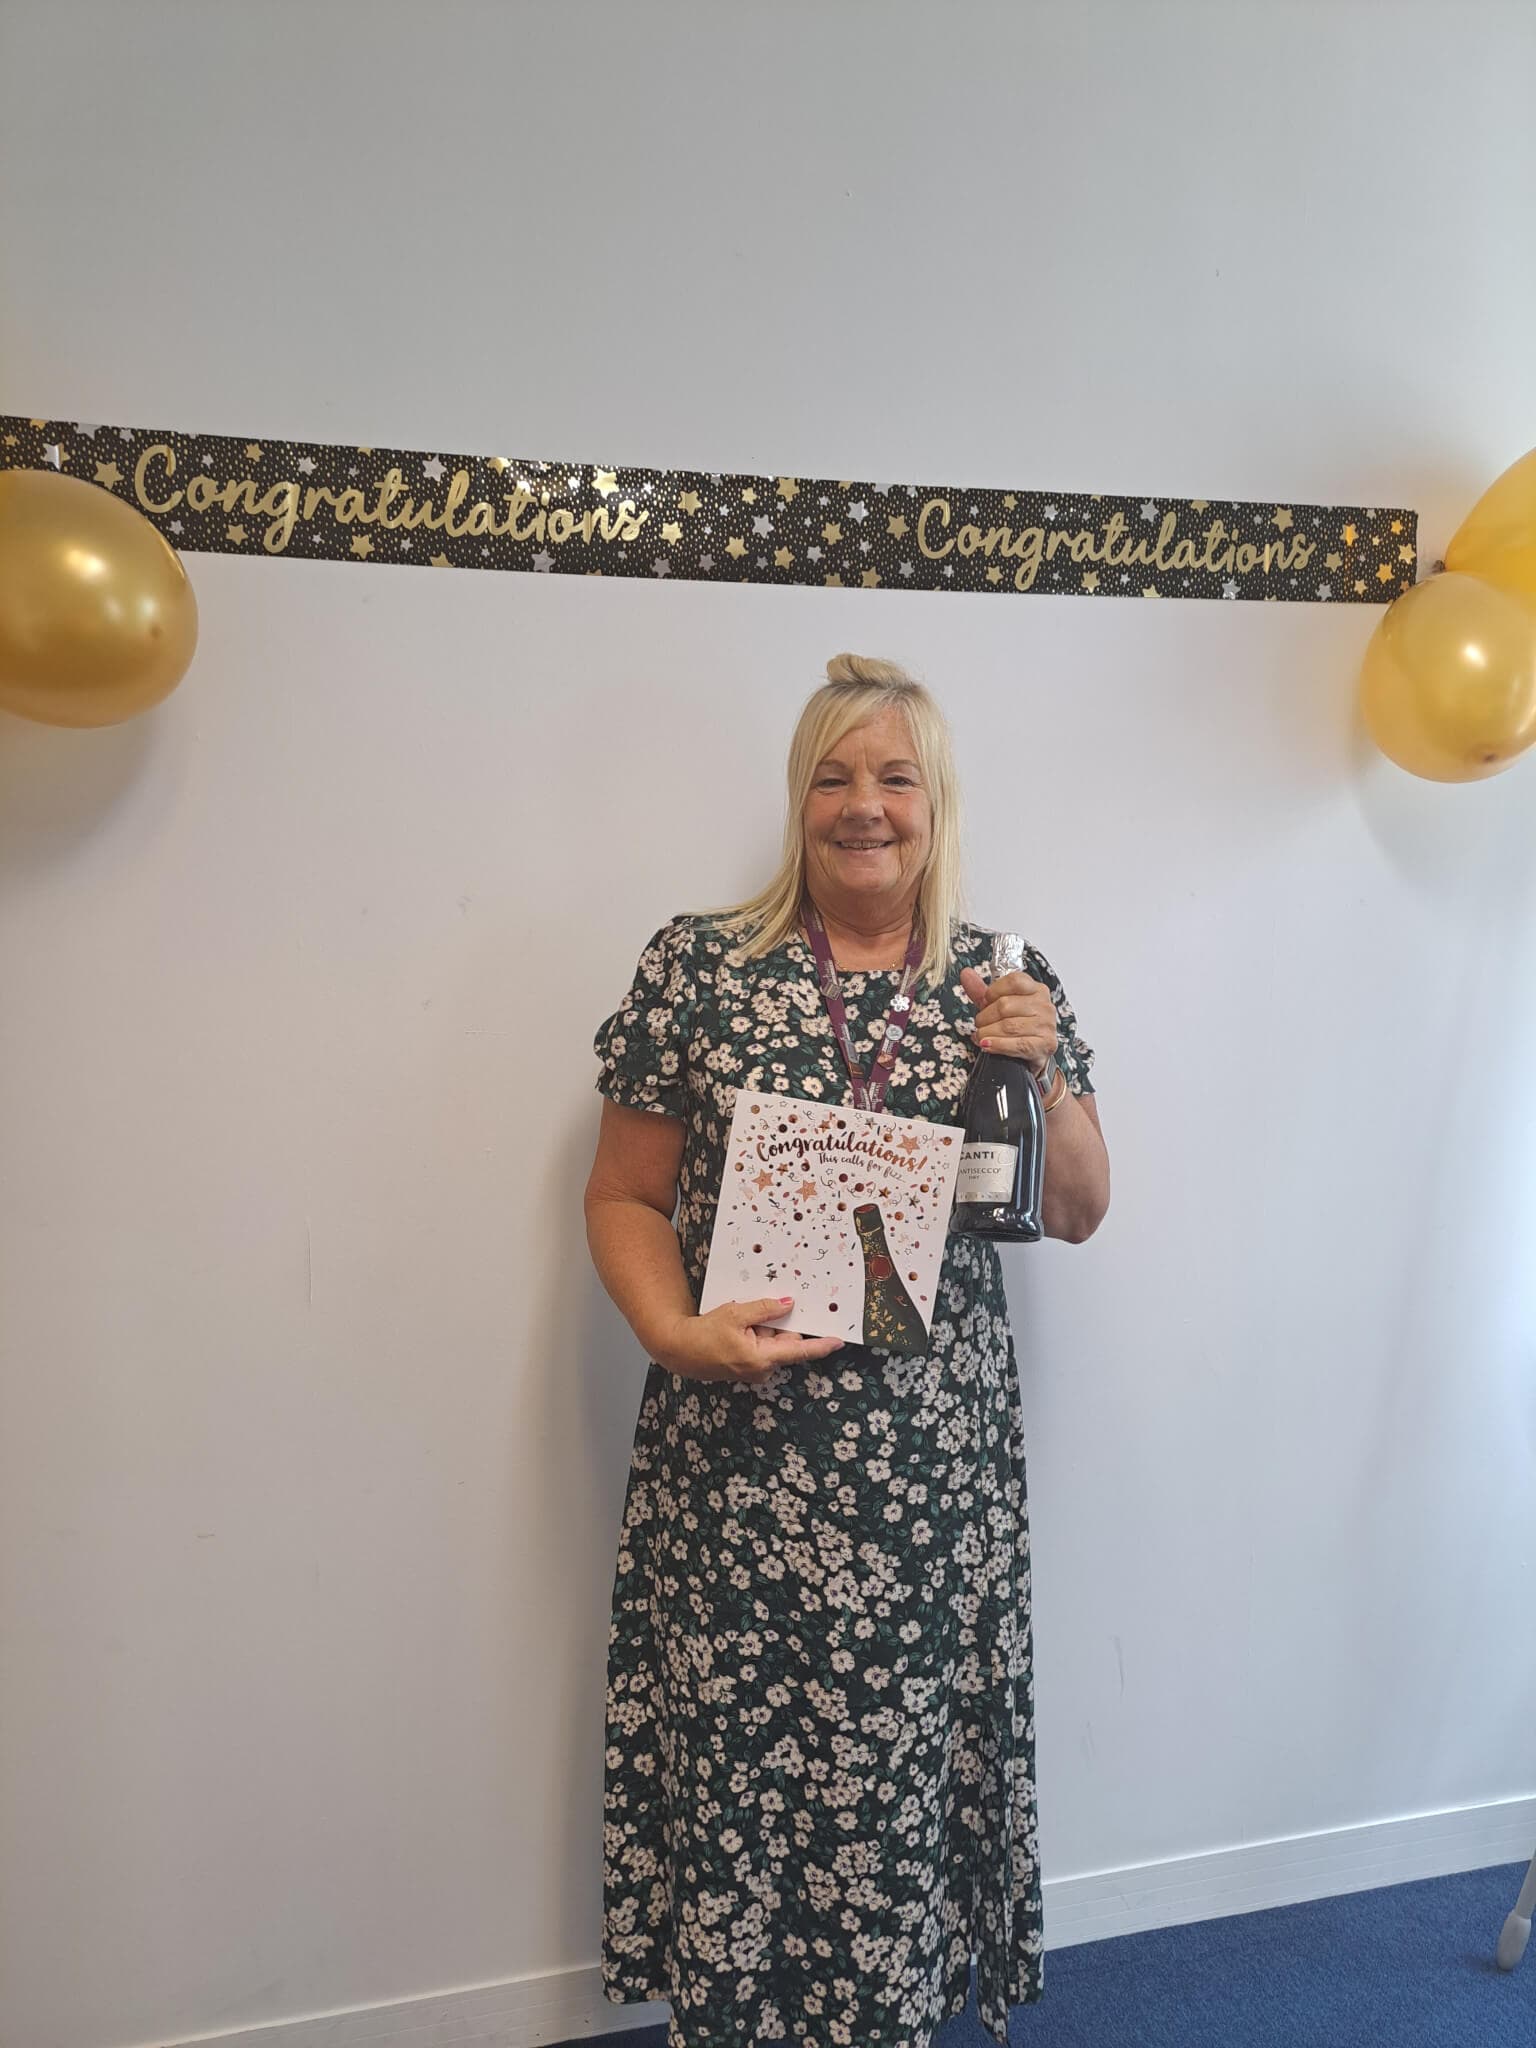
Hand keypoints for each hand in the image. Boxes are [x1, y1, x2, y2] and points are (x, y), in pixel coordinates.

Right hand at [652, 1296, 845, 1383]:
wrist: (679, 1351)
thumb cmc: (705, 1333)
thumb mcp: (736, 1313)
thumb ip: (765, 1309)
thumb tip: (788, 1305)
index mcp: (761, 1358)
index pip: (799, 1351)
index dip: (821, 1345)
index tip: (840, 1340)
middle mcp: (762, 1369)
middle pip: (784, 1343)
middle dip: (777, 1325)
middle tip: (760, 1311)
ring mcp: (754, 1370)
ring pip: (772, 1343)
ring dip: (763, 1329)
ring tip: (739, 1320)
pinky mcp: (747, 1368)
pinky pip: (761, 1347)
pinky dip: (755, 1334)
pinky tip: (737, 1328)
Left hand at [958, 965, 1057, 1078]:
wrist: (1033, 1053)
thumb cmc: (1018, 1026)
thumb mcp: (999, 1006)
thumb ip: (982, 991)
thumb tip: (966, 974)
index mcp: (1036, 989)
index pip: (1014, 980)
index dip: (993, 991)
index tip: (986, 1001)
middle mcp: (1044, 1005)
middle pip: (1006, 1005)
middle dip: (985, 1017)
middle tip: (980, 1024)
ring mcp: (1046, 1025)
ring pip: (1008, 1026)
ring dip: (987, 1033)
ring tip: (982, 1036)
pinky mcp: (1045, 1044)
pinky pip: (1017, 1044)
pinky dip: (997, 1045)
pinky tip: (987, 1045)